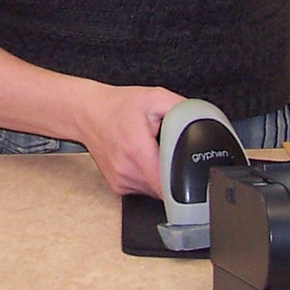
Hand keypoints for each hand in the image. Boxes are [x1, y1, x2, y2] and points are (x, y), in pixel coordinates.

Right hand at [74, 83, 185, 197]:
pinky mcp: (117, 186)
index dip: (185, 185)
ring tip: (152, 153)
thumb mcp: (154, 97)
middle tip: (168, 154)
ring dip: (160, 177)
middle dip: (174, 175)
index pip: (169, 187)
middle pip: (166, 189)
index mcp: (138, 151)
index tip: (191, 178)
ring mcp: (121, 181)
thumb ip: (182, 110)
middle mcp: (127, 171)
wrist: (86, 112)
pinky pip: (143, 189)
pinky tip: (140, 159)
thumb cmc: (116, 105)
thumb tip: (203, 122)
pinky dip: (148, 178)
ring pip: (155, 192)